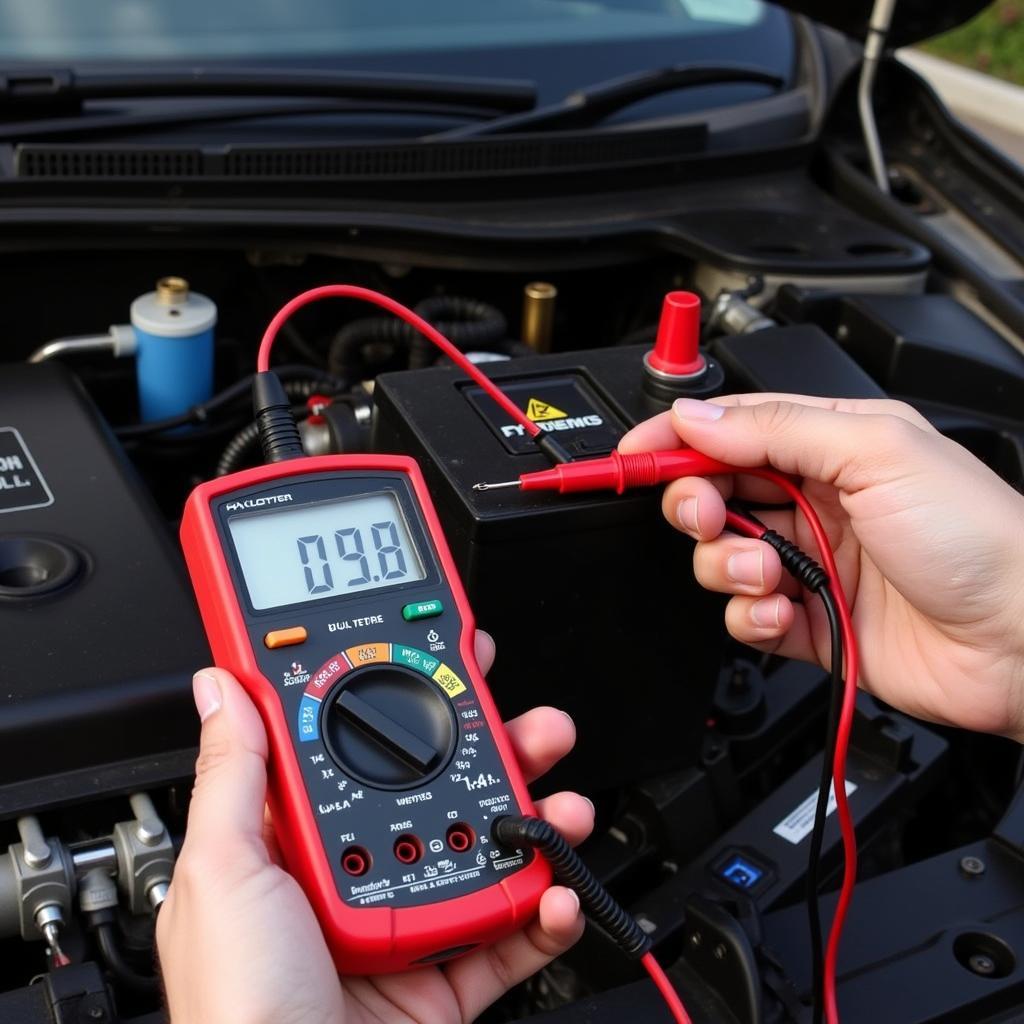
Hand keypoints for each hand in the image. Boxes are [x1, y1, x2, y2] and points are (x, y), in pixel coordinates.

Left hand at [157, 632, 591, 1023]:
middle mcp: (356, 869)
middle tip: (528, 721)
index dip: (398, 692)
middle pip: (436, 787)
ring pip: (484, 848)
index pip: (354, 743)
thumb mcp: (224, 874)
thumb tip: (221, 685)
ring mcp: (406, 920)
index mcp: (298, 840)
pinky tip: (558, 891)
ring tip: (561, 803)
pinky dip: (547, 909)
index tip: (439, 652)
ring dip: (535, 818)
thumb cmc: (236, 1011)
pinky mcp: (448, 976)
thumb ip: (234, 775)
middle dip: (492, 746)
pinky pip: (512, 931)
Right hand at [620, 395, 1023, 740]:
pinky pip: (744, 617)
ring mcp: (811, 563)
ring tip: (768, 573)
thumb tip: (696, 418)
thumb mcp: (875, 450)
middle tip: (706, 516)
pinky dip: (750, 617)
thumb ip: (776, 428)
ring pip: (720, 558)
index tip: (635, 457)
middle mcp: (816, 500)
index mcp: (831, 444)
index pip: (730, 431)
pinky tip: (783, 612)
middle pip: (714, 494)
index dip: (676, 443)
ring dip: (728, 567)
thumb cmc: (978, 537)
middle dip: (696, 506)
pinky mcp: (809, 622)